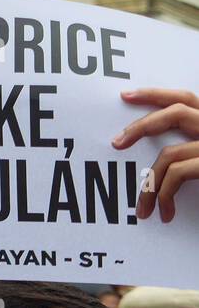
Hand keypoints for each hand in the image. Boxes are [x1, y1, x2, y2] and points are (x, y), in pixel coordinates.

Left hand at [113, 88, 198, 222]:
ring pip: (170, 152)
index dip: (154, 94)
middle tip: (116, 142)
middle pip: (176, 111)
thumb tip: (159, 158)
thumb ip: (195, 149)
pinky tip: (165, 213)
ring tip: (143, 206)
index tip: (125, 95)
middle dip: (141, 125)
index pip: (186, 97)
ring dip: (150, 184)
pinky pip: (179, 173)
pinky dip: (164, 194)